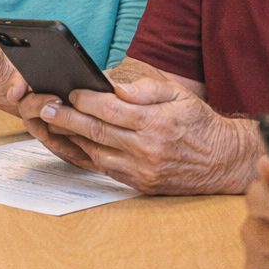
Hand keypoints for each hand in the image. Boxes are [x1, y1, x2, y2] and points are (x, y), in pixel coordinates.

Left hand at [17, 67, 261, 193]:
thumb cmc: (198, 123)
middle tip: (45, 107)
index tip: (70, 91)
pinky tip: (72, 144)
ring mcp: (141, 170)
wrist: (223, 162)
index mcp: (156, 122)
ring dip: (69, 139)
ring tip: (50, 125)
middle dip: (66, 118)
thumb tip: (113, 84)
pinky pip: (103, 169)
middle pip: (96, 131)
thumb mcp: (180, 95)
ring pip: (95, 153)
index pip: (111, 109)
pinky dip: (84, 156)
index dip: (86, 99)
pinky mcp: (139, 184)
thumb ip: (146, 88)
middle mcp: (147, 149)